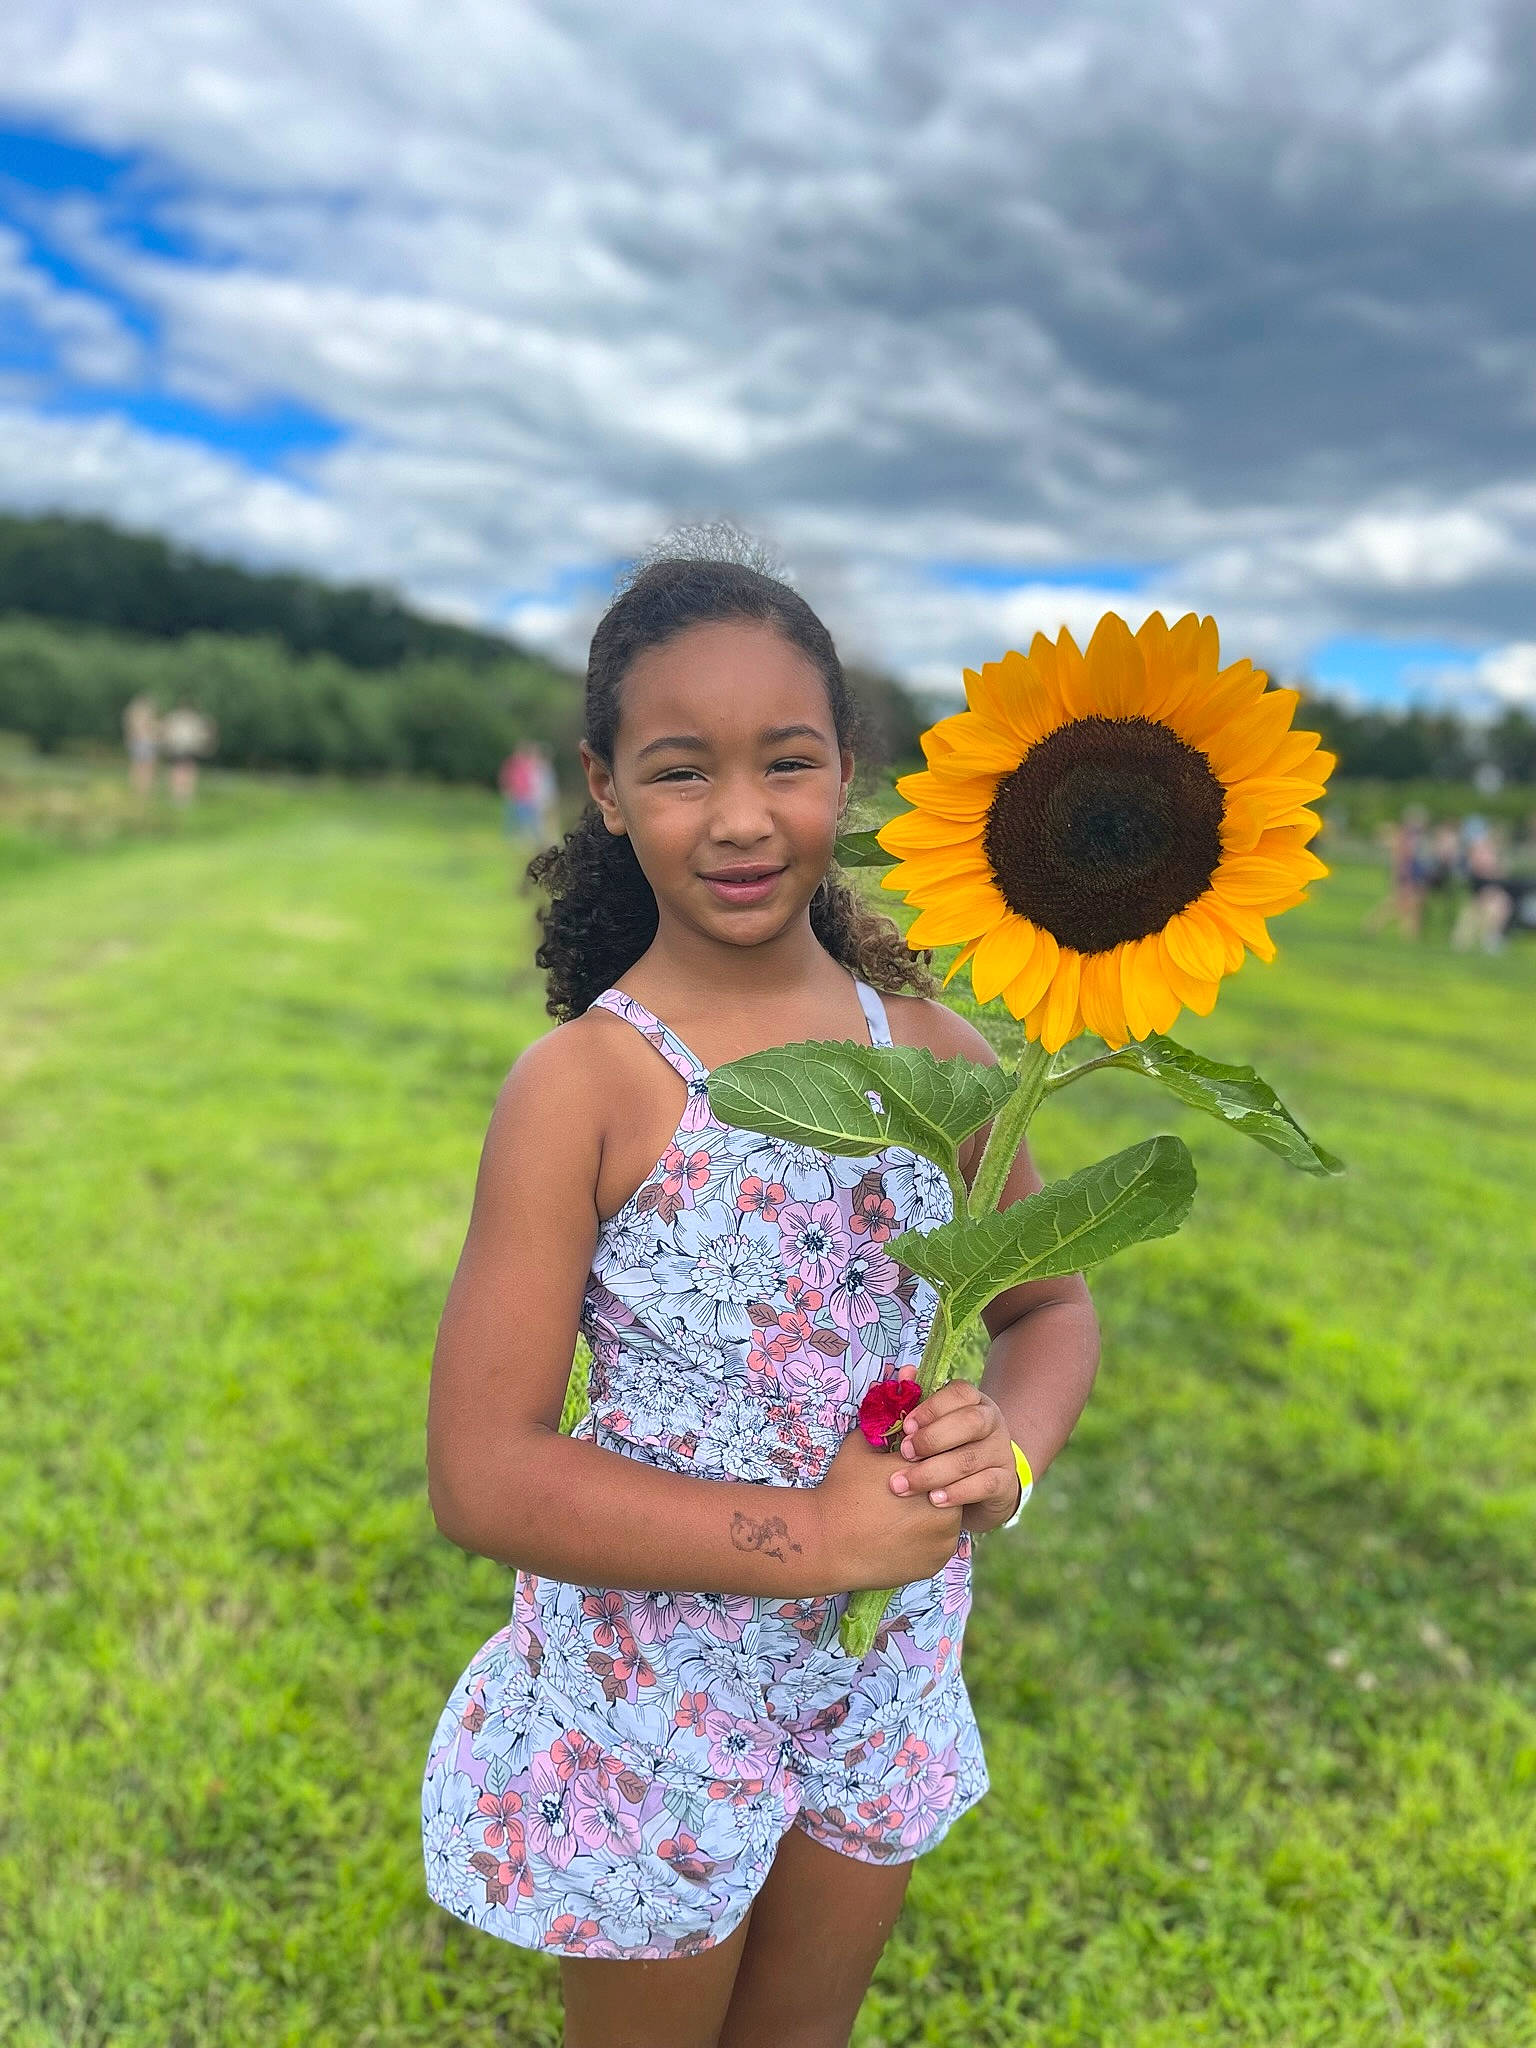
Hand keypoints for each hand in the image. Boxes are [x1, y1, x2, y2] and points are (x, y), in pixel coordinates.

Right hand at [814, 1427, 962, 1590]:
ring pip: (949, 1520)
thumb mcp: (860, 1448)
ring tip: (903, 1517)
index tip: (907, 1468)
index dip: (926, 1462)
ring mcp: (944, 1538)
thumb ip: (884, 1430)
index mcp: (930, 1471)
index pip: (942, 1458)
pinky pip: (939, 1546)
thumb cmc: (842, 1492)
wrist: (826, 1543)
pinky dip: (926, 1542)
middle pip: (951, 1489)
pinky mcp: (936, 1563)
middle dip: (934, 1488)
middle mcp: (945, 1504)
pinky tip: (901, 1537)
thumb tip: (895, 1417)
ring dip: (934, 1516)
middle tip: (906, 1496)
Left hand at [888, 1378, 1020, 1535]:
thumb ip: (916, 1400)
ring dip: (933, 1472)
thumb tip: (904, 1372)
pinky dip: (956, 1492)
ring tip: (904, 1484)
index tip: (907, 1427)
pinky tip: (934, 1500)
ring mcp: (1001, 1452)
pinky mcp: (1005, 1482)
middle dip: (932, 1438)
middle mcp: (992, 1422)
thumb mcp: (933, 1425)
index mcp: (974, 1401)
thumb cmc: (948, 1448)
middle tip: (905, 1454)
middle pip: (970, 1422)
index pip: (960, 1393)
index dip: (932, 1408)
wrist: (984, 1484)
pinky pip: (984, 1485)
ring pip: (970, 1458)